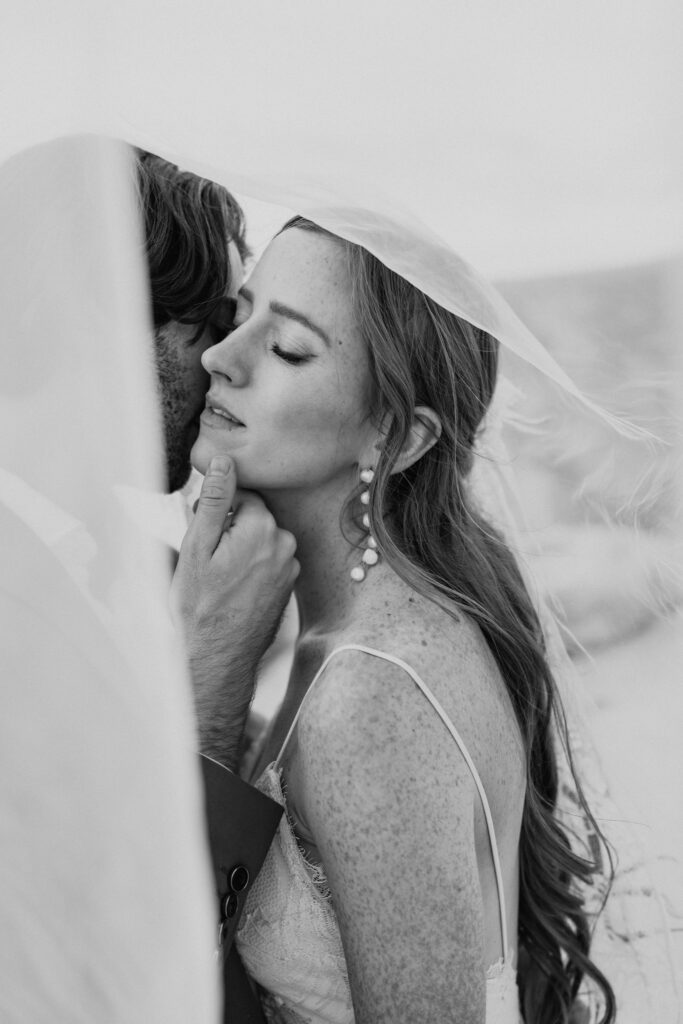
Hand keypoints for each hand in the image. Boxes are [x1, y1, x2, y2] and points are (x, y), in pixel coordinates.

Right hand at [171, 455, 298, 767]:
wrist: (217, 658)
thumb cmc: (200, 605)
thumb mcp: (196, 547)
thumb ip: (213, 499)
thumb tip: (223, 461)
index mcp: (264, 529)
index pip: (242, 497)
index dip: (217, 512)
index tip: (203, 535)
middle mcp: (286, 545)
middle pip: (253, 517)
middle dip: (230, 529)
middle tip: (207, 560)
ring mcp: (290, 568)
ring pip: (260, 540)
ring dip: (240, 549)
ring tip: (218, 578)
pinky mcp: (288, 587)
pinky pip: (267, 562)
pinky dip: (251, 568)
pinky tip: (232, 590)